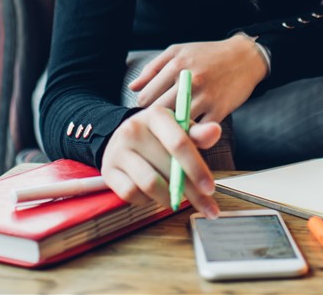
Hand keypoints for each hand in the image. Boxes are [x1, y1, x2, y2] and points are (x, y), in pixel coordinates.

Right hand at [100, 106, 221, 217]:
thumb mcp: (179, 129)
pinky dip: (147, 200)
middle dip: (191, 192)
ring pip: (150, 184)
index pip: (179, 143)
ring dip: (170, 198)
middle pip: (167, 169)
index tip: (211, 189)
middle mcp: (133, 129)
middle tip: (206, 206)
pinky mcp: (108, 170)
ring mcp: (118, 150)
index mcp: (156, 115)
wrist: (122, 138)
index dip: (197, 168)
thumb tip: (215, 131)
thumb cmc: (159, 136)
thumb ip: (198, 134)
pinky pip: (132, 194)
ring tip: (179, 199)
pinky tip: (154, 195)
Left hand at [128, 35, 267, 124]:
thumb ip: (153, 68)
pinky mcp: (220, 110)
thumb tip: (132, 88)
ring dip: (171, 130)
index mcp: (176, 65)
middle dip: (154, 122)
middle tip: (154, 127)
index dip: (142, 109)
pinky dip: (191, 134)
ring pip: (178, 123)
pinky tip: (188, 133)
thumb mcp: (178, 52)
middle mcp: (189, 80)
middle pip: (159, 113)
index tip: (146, 114)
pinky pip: (199, 130)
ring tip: (169, 132)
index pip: (146, 97)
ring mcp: (206, 96)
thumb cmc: (208, 54)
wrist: (245, 57)